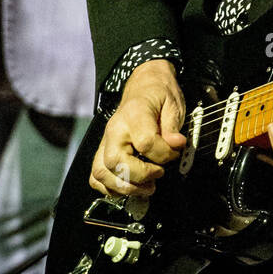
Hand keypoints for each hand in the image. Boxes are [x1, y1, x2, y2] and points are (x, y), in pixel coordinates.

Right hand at [89, 59, 186, 198]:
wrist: (144, 86)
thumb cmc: (159, 95)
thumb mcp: (173, 104)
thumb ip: (173, 126)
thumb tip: (176, 144)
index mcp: (134, 113)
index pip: (145, 142)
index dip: (164, 154)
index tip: (174, 153)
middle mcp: (115, 128)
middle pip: (116, 162)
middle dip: (140, 177)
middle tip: (158, 175)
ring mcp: (106, 141)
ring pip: (101, 172)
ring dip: (124, 187)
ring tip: (146, 187)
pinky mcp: (103, 150)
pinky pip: (96, 175)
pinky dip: (109, 187)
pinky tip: (128, 185)